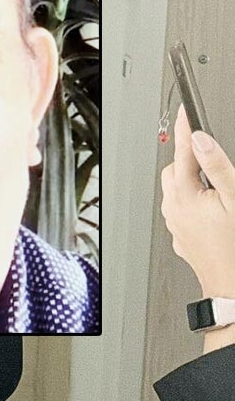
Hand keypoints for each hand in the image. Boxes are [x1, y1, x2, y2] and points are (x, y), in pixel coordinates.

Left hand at [161, 106, 234, 299]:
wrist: (232, 287)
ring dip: (190, 181)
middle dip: (188, 159)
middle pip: (174, 170)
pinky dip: (191, 202)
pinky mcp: (180, 237)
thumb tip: (201, 140)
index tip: (187, 112)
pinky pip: (180, 210)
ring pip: (174, 191)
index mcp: (184, 195)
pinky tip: (212, 209)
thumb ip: (217, 167)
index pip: (182, 152)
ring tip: (216, 187)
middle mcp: (172, 209)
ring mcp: (174, 225)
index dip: (186, 129)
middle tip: (209, 156)